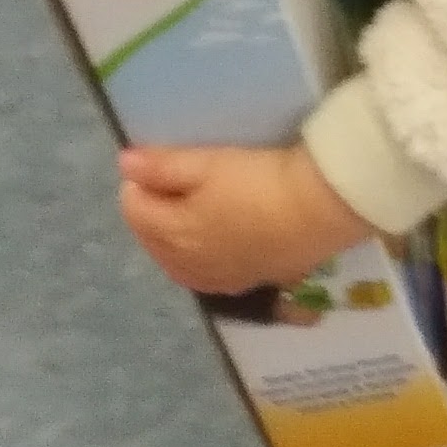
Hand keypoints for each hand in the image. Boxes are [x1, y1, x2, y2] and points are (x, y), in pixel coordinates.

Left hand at [119, 140, 361, 297]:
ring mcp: (217, 280)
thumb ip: (162, 166)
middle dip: (152, 212)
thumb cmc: (260, 181)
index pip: (134, 209)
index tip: (156, 162)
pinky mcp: (246, 284)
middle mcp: (187, 266)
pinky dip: (197, 258)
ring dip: (171, 237)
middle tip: (171, 182)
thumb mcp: (209, 164)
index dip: (139, 182)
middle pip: (151, 239)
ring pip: (175, 261)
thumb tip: (124, 164)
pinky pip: (204, 275)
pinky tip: (212, 243)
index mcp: (172, 235)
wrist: (321, 211)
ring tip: (189, 211)